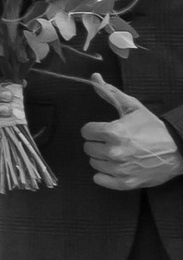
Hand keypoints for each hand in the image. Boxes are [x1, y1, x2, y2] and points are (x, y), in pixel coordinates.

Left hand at [84, 74, 182, 192]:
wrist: (178, 149)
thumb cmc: (153, 127)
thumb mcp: (133, 107)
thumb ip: (110, 93)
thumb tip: (94, 77)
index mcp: (113, 132)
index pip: (86, 131)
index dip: (94, 129)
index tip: (103, 130)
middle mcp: (115, 151)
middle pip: (88, 148)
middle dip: (98, 143)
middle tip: (112, 142)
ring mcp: (121, 169)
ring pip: (94, 164)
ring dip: (102, 159)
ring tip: (117, 153)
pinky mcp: (127, 182)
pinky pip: (101, 180)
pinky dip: (104, 176)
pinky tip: (114, 167)